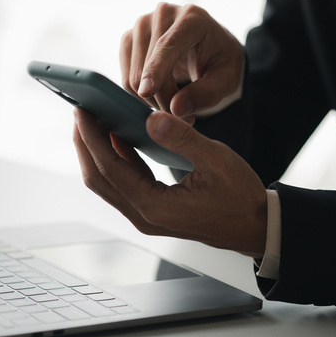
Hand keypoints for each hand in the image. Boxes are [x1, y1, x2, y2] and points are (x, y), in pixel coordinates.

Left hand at [73, 108, 266, 257]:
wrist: (254, 226)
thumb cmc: (240, 197)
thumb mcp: (216, 160)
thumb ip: (182, 138)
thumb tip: (149, 118)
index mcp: (156, 206)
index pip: (110, 168)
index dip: (91, 137)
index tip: (81, 110)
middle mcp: (144, 216)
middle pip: (99, 178)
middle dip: (85, 143)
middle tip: (81, 110)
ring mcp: (146, 216)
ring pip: (108, 183)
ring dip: (98, 151)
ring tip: (94, 120)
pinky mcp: (152, 211)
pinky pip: (123, 184)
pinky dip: (116, 159)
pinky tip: (118, 136)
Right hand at [120, 3, 244, 123]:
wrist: (211, 50)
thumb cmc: (222, 64)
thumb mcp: (226, 81)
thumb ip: (206, 94)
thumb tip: (175, 108)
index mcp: (193, 17)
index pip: (167, 45)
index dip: (156, 69)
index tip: (146, 91)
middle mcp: (163, 13)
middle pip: (148, 64)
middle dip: (163, 98)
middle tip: (187, 118)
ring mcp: (142, 24)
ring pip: (133, 74)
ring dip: (152, 100)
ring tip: (176, 107)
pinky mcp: (129, 39)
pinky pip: (125, 78)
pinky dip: (141, 95)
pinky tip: (161, 97)